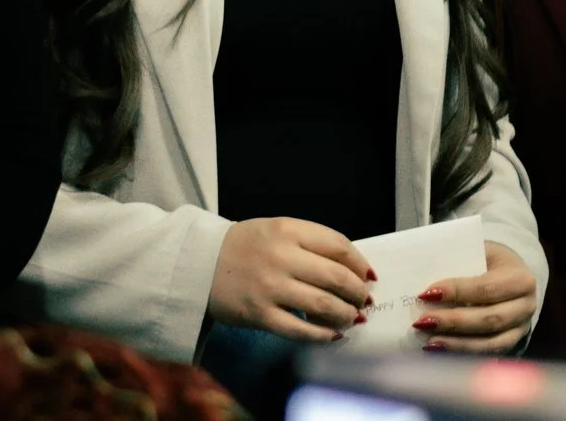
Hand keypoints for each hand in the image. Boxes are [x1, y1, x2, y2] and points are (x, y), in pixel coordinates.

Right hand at [207, 217, 373, 340]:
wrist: (198, 264)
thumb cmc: (244, 247)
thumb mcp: (274, 230)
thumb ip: (310, 244)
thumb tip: (354, 272)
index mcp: (285, 229)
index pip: (337, 245)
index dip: (359, 263)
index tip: (368, 275)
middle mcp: (279, 256)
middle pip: (336, 278)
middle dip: (358, 293)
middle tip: (363, 301)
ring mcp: (269, 287)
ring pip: (324, 306)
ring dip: (346, 315)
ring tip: (350, 318)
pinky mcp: (259, 315)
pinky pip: (302, 331)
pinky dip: (324, 336)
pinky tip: (333, 335)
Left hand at [414, 241, 536, 352]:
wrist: (510, 274)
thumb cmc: (487, 260)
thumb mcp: (478, 250)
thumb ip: (456, 260)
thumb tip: (421, 272)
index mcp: (520, 278)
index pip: (487, 288)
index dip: (458, 291)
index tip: (428, 293)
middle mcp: (526, 305)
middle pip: (491, 319)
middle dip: (455, 321)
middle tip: (423, 321)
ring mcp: (522, 328)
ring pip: (492, 342)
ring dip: (458, 344)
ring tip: (430, 341)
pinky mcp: (513, 343)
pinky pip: (489, 353)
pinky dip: (465, 354)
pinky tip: (442, 350)